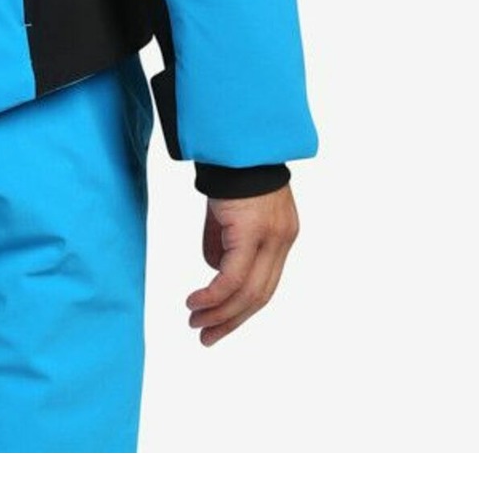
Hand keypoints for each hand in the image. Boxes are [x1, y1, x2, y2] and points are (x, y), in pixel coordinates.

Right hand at [185, 184, 299, 345]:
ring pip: (248, 293)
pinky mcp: (251, 233)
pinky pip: (232, 277)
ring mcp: (270, 238)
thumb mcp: (227, 212)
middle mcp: (282, 241)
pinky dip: (213, 295)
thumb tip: (214, 268)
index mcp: (281, 236)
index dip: (242, 309)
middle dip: (231, 320)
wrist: (234, 141)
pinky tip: (196, 303)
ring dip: (220, 313)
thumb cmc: (229, 169)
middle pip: (259, 296)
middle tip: (206, 336)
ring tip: (197, 323)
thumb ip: (223, 241)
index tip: (219, 323)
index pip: (265, 284)